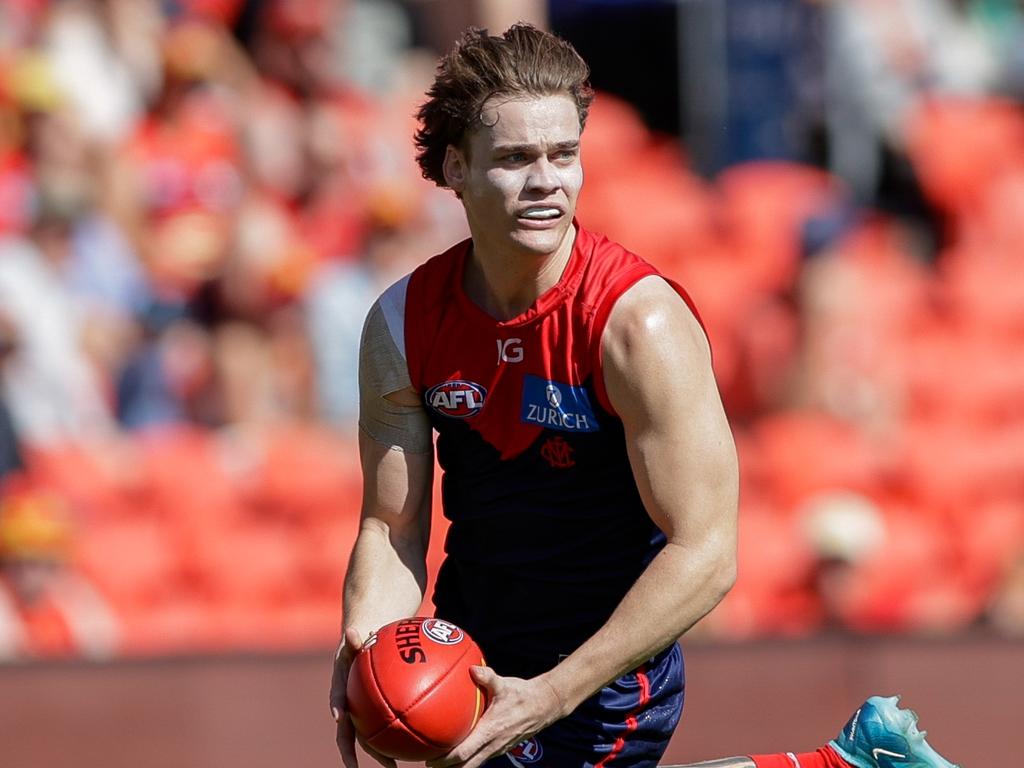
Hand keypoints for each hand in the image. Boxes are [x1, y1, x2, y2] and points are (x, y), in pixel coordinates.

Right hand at [329, 627, 396, 767]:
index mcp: (341, 691)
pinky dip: (397, 740)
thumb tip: (351, 631)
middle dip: (351, 753)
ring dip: (379, 754)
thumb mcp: (356, 642)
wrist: (363, 650)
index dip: (337, 712)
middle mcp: (348, 709)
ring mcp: (361, 715)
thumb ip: (354, 641)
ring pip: (368, 738)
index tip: (339, 719)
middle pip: (348, 734)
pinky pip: (385, 730)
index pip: (337, 703)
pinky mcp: (374, 717)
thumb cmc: (360, 646)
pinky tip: (415, 749)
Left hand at [425, 666, 564, 767]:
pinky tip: (460, 748)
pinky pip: (481, 757)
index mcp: (490, 731)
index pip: (464, 753)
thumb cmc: (523, 694)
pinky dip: (468, 758)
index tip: (430, 758)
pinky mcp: (501, 748)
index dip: (445, 759)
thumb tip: (472, 668)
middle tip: (428, 763)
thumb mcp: (505, 684)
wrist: (545, 705)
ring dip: (457, 766)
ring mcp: (497, 749)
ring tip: (439, 760)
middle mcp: (493, 745)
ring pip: (474, 764)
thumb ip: (487, 677)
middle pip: (466, 767)